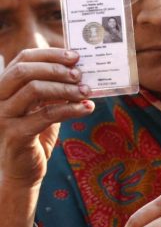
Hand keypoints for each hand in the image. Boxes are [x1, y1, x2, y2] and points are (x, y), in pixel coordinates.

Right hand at [0, 48, 92, 189]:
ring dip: (65, 88)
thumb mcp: (43, 106)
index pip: (23, 59)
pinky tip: (86, 108)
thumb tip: (79, 69)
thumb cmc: (35, 134)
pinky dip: (70, 109)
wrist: (23, 172)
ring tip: (86, 92)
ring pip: (34, 90)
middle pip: (24, 71)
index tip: (75, 56)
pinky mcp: (15, 135)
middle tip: (80, 74)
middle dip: (55, 69)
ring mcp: (3, 117)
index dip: (49, 54)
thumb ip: (53, 88)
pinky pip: (46, 115)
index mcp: (4, 87)